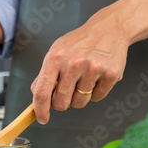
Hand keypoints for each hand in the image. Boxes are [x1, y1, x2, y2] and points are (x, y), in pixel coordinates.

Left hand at [31, 5, 130, 123]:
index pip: (42, 93)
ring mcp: (93, 68)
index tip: (42, 118)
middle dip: (61, 103)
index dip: (40, 110)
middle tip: (66, 92)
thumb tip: (36, 95)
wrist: (109, 28)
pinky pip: (97, 98)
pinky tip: (97, 76)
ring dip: (79, 98)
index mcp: (55, 58)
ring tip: (83, 80)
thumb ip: (44, 75)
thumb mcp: (56, 52)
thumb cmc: (79, 43)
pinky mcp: (111, 74)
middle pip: (61, 103)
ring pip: (79, 103)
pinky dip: (95, 92)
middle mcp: (73, 63)